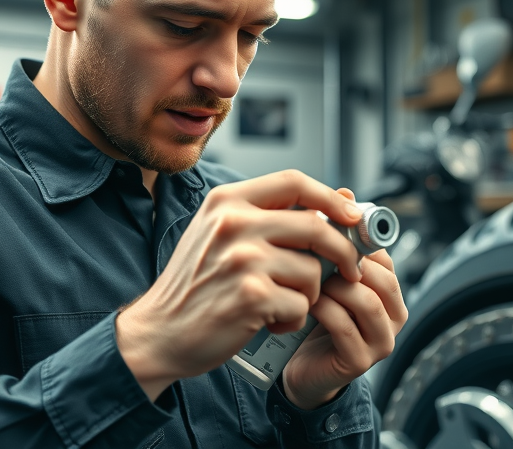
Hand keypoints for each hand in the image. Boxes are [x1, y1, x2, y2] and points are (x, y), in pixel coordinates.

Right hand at [114, 170, 365, 400]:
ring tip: (279, 303)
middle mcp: (233, 223)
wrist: (159, 331)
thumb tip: (343, 197)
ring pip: (312, 271)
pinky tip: (267, 321)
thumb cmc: (197, 284)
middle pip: (315, 226)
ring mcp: (242, 259)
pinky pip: (301, 304)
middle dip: (343, 252)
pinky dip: (292, 319)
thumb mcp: (224, 235)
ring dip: (307, 295)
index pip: (294, 181)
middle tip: (350, 270)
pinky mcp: (251, 296)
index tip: (353, 216)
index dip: (331, 197)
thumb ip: (275, 215)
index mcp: (226, 201)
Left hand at [281, 189, 408, 409]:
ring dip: (331, 286)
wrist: (297, 368)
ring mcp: (381, 339)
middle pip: (379, 275)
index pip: (382, 253)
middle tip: (308, 250)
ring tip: (305, 279)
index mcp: (389, 288)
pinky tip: (301, 302)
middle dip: (342, 261)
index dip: (353, 238)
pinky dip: (320, 309)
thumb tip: (345, 189)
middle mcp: (394, 313)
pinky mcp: (361, 360)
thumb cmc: (313, 315)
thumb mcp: (324, 270)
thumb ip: (335, 236)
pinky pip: (344, 325)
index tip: (321, 228)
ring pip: (364, 299)